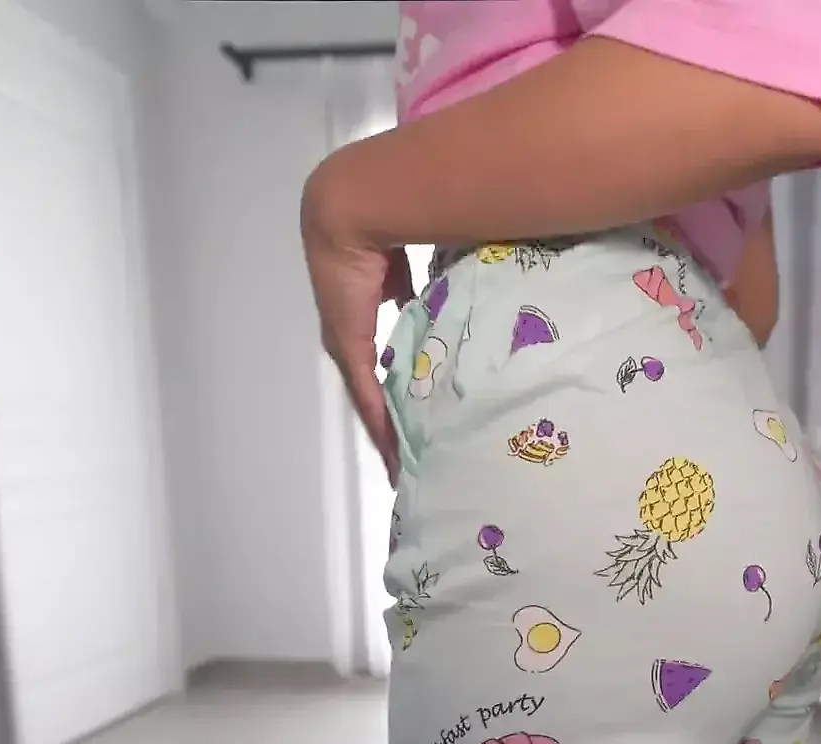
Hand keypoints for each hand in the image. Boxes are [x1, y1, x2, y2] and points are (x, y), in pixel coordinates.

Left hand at [302, 155, 414, 483]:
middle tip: (414, 448)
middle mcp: (352, 325)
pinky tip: (397, 454)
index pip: (384, 350)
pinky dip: (383, 425)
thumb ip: (439, 276)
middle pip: (374, 383)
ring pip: (371, 396)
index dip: (400, 377)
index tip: (418, 404)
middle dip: (394, 416)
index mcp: (368, 301)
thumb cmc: (394, 215)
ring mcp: (347, 337)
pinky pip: (367, 394)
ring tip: (406, 460)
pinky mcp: (349, 344)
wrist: (354, 206)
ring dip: (389, 428)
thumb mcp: (423, 255)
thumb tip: (472, 283)